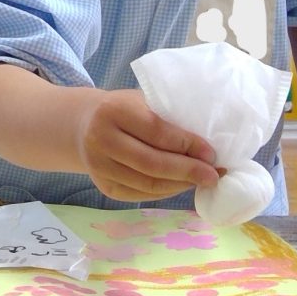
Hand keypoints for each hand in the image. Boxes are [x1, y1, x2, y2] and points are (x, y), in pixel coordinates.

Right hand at [75, 88, 218, 202]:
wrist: (83, 124)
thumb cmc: (123, 108)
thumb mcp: (140, 101)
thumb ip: (166, 116)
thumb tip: (205, 144)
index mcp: (113, 110)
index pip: (156, 131)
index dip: (186, 144)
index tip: (211, 153)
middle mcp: (101, 139)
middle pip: (151, 163)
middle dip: (187, 171)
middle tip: (213, 175)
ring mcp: (99, 167)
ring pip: (147, 184)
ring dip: (180, 185)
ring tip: (202, 181)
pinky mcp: (104, 187)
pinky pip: (141, 194)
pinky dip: (166, 192)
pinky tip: (183, 185)